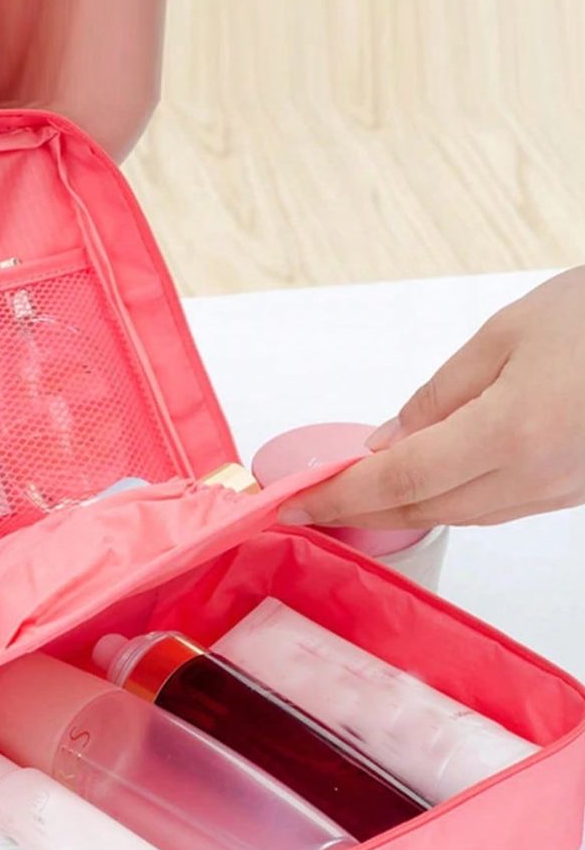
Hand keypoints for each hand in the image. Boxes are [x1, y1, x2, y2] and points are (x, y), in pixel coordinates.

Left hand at [278, 267, 584, 528]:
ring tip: (356, 494)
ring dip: (403, 508)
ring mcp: (556, 493)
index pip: (397, 480)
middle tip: (313, 502)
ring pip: (458, 516)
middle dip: (361, 509)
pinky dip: (448, 500)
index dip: (337, 496)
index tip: (293, 503)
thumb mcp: (506, 334)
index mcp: (509, 434)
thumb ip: (439, 395)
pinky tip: (425, 484)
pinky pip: (493, 509)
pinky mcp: (571, 494)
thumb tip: (387, 441)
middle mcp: (533, 478)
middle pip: (422, 509)